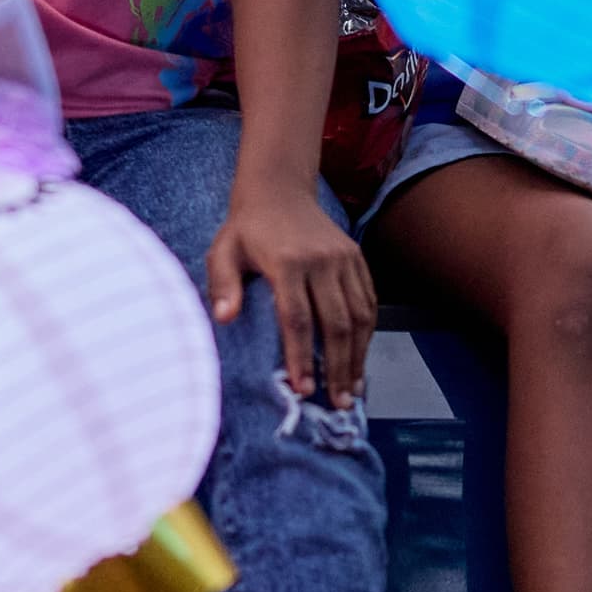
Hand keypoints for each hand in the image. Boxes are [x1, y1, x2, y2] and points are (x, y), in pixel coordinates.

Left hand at [206, 185, 375, 409]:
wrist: (279, 189)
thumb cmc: (246, 229)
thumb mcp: (224, 251)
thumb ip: (223, 285)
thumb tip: (225, 320)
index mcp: (288, 262)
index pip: (298, 319)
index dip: (302, 357)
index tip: (304, 389)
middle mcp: (322, 260)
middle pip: (337, 323)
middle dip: (339, 367)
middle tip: (339, 403)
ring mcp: (344, 258)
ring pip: (360, 316)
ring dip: (359, 356)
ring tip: (353, 390)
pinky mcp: (357, 257)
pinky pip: (369, 301)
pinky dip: (367, 333)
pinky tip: (360, 358)